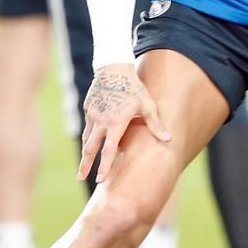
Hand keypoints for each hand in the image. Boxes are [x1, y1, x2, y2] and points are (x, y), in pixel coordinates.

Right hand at [79, 62, 169, 183]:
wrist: (114, 68)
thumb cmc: (134, 87)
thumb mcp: (147, 105)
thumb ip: (155, 124)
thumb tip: (169, 139)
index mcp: (115, 124)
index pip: (108, 151)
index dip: (104, 167)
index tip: (100, 180)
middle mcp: (101, 122)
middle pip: (90, 149)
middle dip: (84, 165)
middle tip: (78, 177)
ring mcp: (92, 115)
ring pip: (87, 138)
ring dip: (85, 152)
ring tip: (83, 165)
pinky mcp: (88, 108)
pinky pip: (88, 126)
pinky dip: (88, 136)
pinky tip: (90, 142)